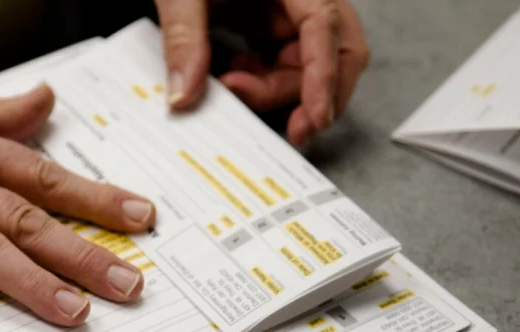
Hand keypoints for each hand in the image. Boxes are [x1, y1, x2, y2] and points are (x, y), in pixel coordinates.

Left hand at [154, 0, 369, 146]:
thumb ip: (183, 39)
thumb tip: (184, 95)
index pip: (324, 24)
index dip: (326, 73)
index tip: (318, 115)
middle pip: (336, 49)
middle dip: (318, 94)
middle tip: (298, 132)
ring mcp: (288, 11)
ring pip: (307, 64)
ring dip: (276, 89)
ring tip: (233, 88)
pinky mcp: (271, 23)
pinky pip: (284, 63)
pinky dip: (264, 82)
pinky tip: (235, 77)